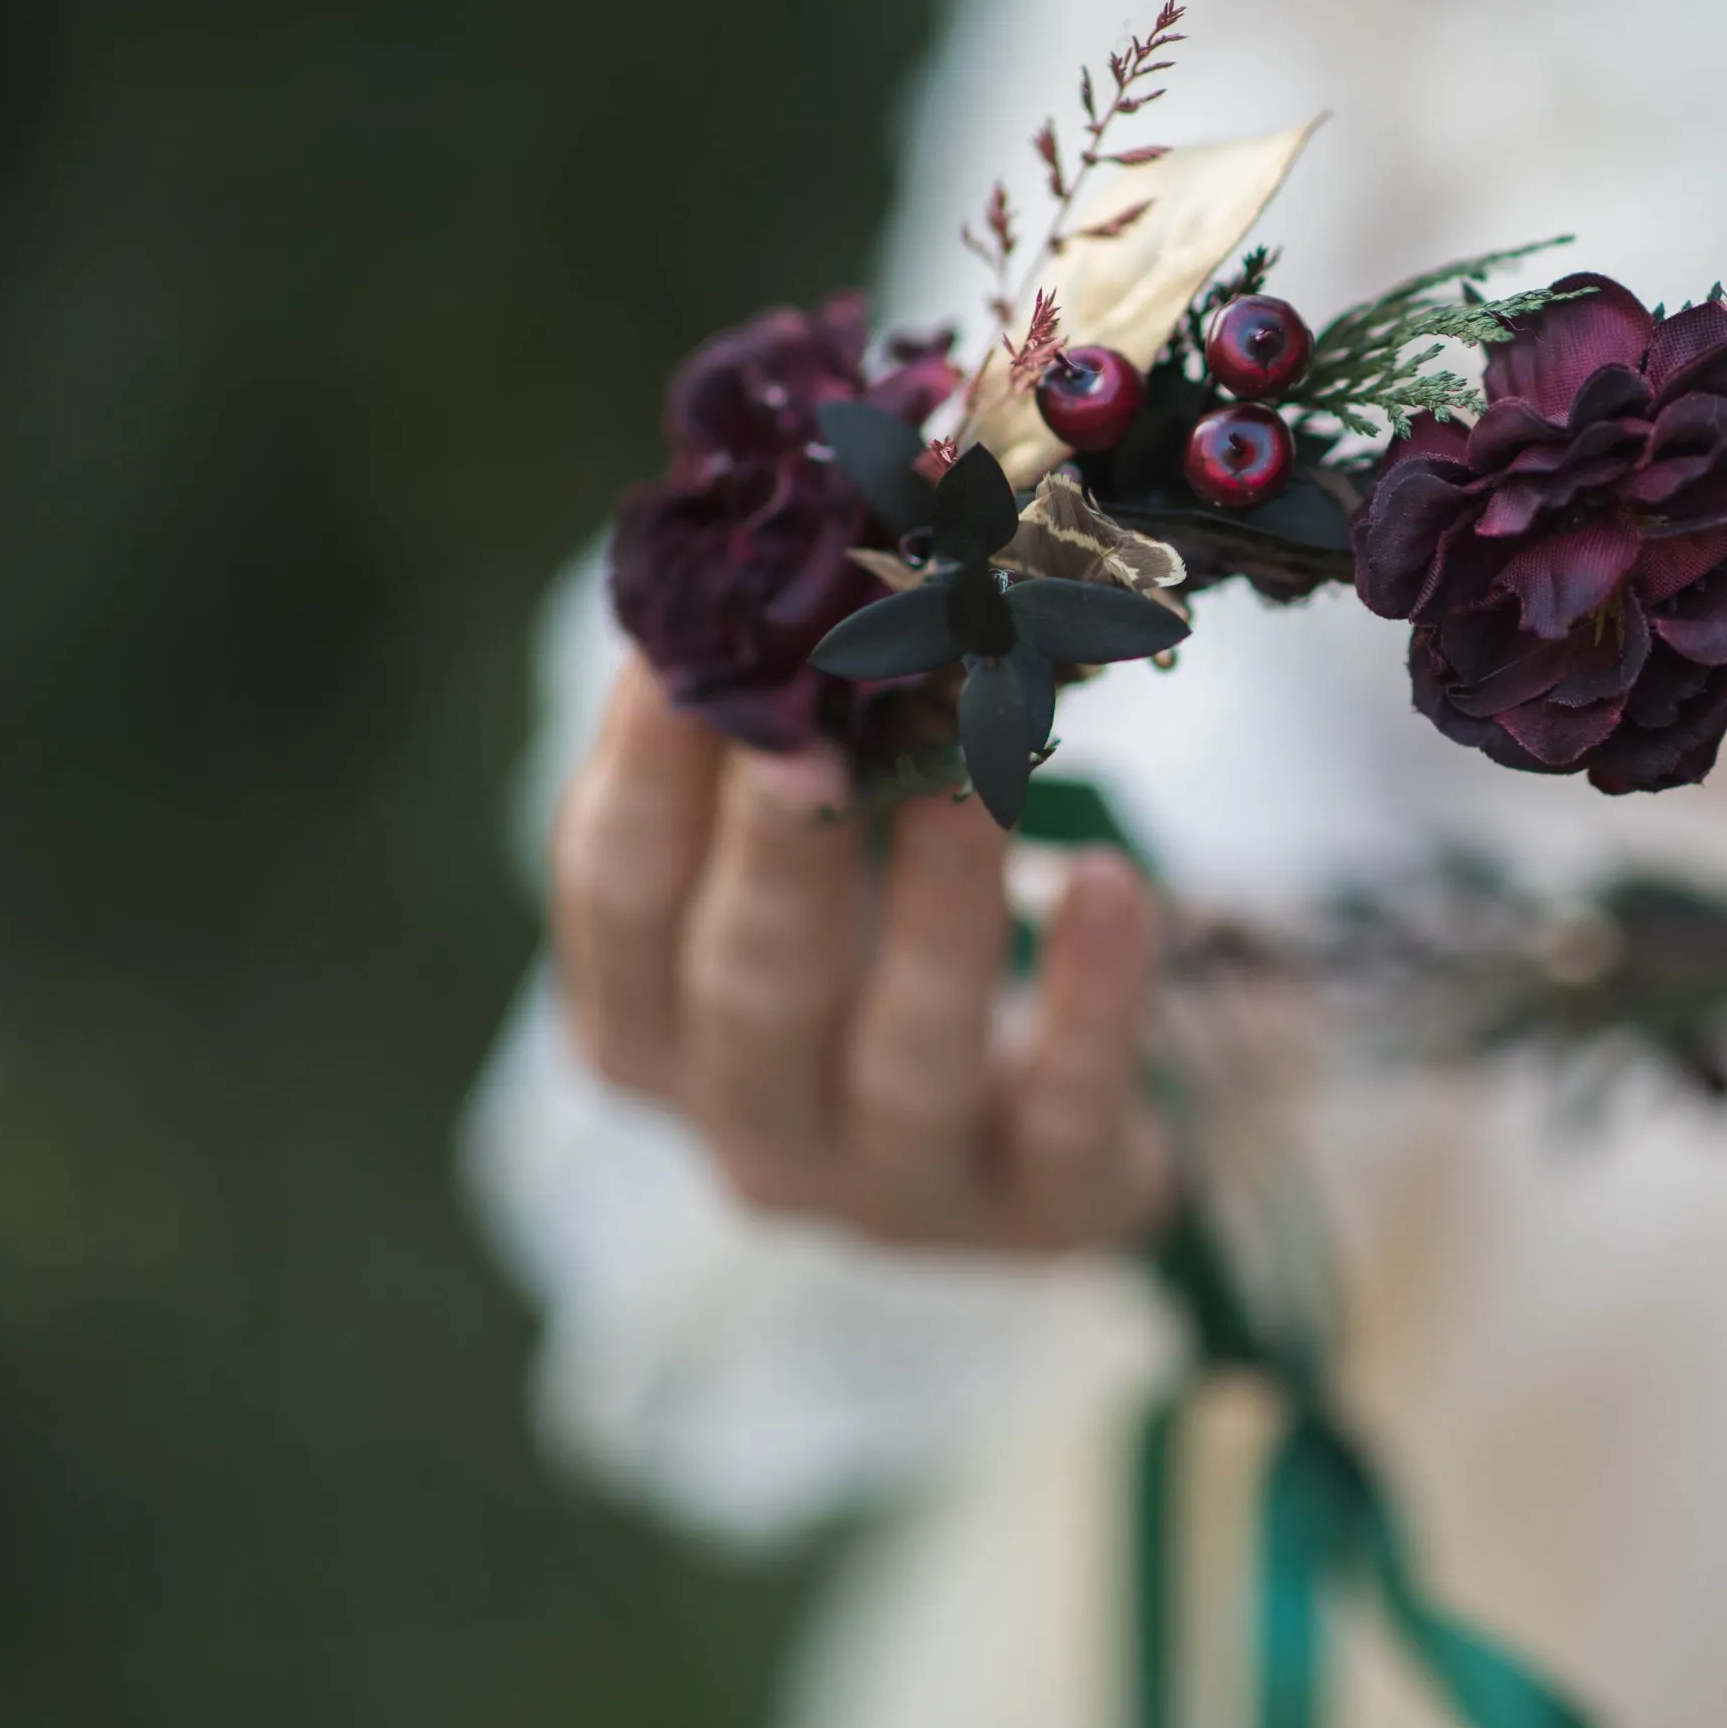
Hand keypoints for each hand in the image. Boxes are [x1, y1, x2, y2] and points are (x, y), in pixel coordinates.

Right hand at [546, 657, 1169, 1250]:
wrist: (1037, 1144)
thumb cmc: (880, 960)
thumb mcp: (811, 857)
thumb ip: (784, 729)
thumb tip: (794, 519)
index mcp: (649, 1027)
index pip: (617, 895)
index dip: (644, 770)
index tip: (686, 641)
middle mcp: (751, 1126)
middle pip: (746, 992)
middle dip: (777, 857)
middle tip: (808, 736)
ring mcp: (897, 1190)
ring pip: (905, 1061)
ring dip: (936, 916)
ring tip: (979, 791)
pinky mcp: (1045, 1208)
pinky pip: (1069, 1109)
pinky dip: (1091, 1000)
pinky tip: (1109, 887)